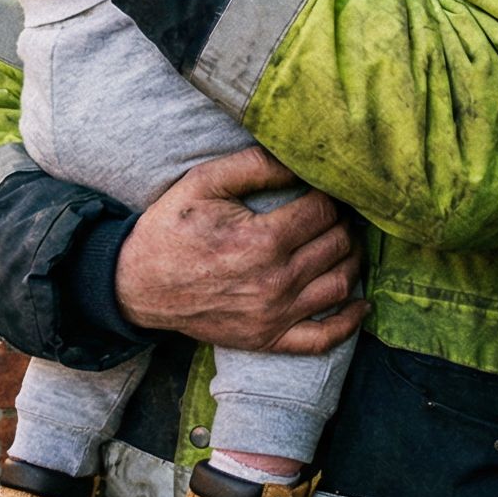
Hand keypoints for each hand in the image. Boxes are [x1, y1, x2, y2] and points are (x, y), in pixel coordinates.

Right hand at [112, 145, 368, 355]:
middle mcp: (275, 282)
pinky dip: (350, 322)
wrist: (137, 285)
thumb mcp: (204, 182)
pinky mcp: (269, 339)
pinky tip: (360, 302)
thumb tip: (300, 157)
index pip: (324, 211)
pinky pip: (323, 338)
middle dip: (343, 222)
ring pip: (340, 284)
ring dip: (352, 259)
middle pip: (337, 245)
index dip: (330, 194)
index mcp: (262, 240)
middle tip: (336, 210)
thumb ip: (255, 164)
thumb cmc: (170, 228)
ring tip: (344, 241)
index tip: (323, 187)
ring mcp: (274, 316)